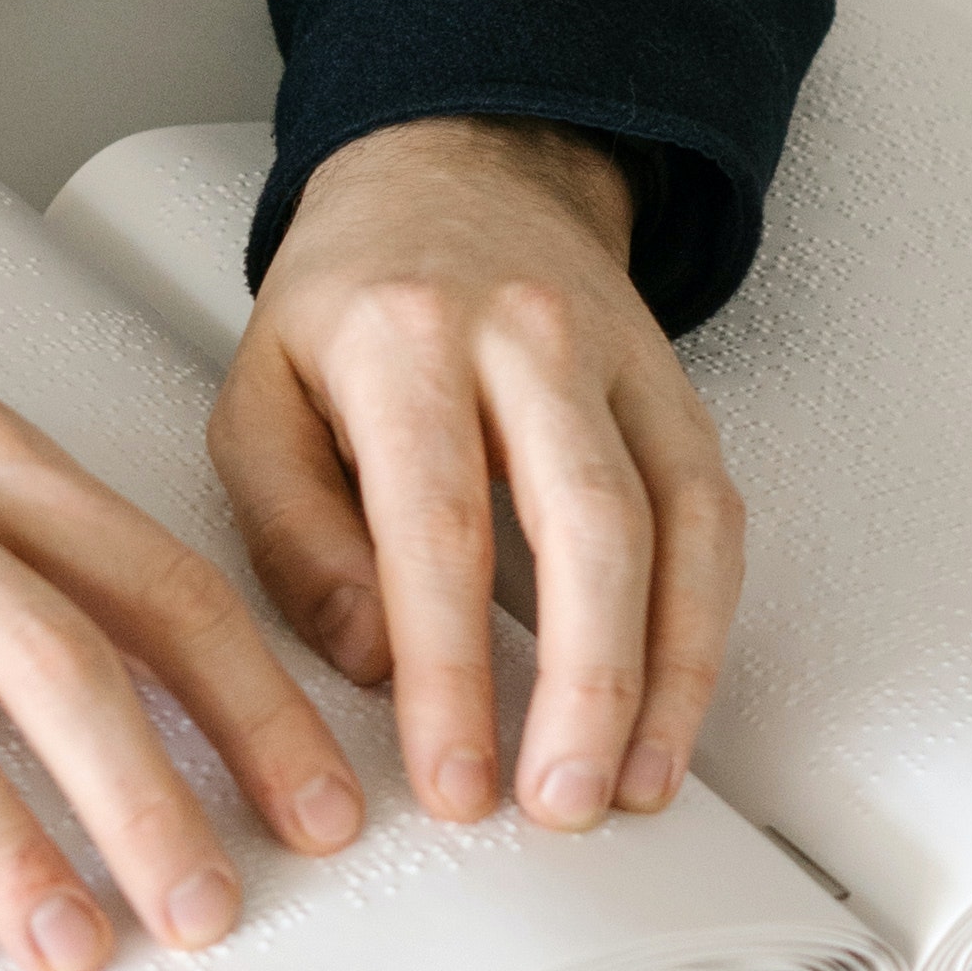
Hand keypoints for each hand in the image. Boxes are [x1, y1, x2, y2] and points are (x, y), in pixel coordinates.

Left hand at [210, 118, 742, 838]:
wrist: (454, 168)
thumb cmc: (348, 300)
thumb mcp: (259, 394)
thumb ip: (294, 531)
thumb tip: (367, 659)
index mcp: (401, 338)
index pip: (435, 523)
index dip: (451, 668)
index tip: (453, 777)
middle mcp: (524, 339)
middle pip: (583, 524)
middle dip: (584, 685)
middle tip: (558, 803)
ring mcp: (617, 361)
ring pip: (671, 524)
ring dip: (663, 676)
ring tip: (626, 786)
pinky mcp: (676, 392)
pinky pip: (712, 517)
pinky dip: (704, 629)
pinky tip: (671, 716)